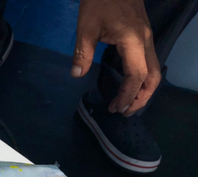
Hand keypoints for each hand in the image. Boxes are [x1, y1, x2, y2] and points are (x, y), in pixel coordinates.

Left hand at [71, 0, 160, 116]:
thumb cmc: (99, 1)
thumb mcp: (86, 27)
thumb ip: (82, 53)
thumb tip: (76, 75)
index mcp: (133, 41)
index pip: (136, 76)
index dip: (127, 95)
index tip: (115, 108)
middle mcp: (145, 41)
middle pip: (153, 77)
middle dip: (140, 98)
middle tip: (123, 112)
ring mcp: (147, 38)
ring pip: (154, 70)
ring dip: (143, 90)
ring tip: (127, 104)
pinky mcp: (143, 36)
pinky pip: (149, 63)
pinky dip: (142, 79)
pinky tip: (129, 86)